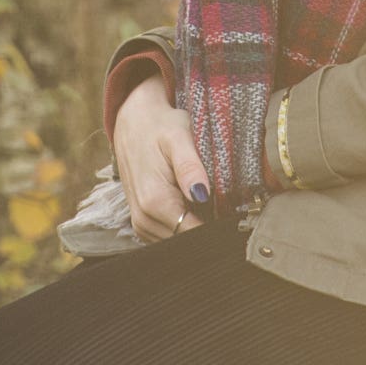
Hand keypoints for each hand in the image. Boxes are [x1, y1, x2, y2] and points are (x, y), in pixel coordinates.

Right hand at [108, 71, 210, 240]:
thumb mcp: (178, 136)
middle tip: (222, 204)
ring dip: (194, 229)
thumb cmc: (159, 125)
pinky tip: (191, 205)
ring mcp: (140, 223)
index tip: (232, 215)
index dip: (216, 229)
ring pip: (177, 243)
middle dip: (207, 229)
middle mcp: (143, 218)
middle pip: (187, 242)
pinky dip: (182, 227)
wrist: (132, 121)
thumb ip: (190, 166)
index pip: (194, 235)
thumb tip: (202, 195)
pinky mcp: (141, 223)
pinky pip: (167, 237)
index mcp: (154, 201)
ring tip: (205, 201)